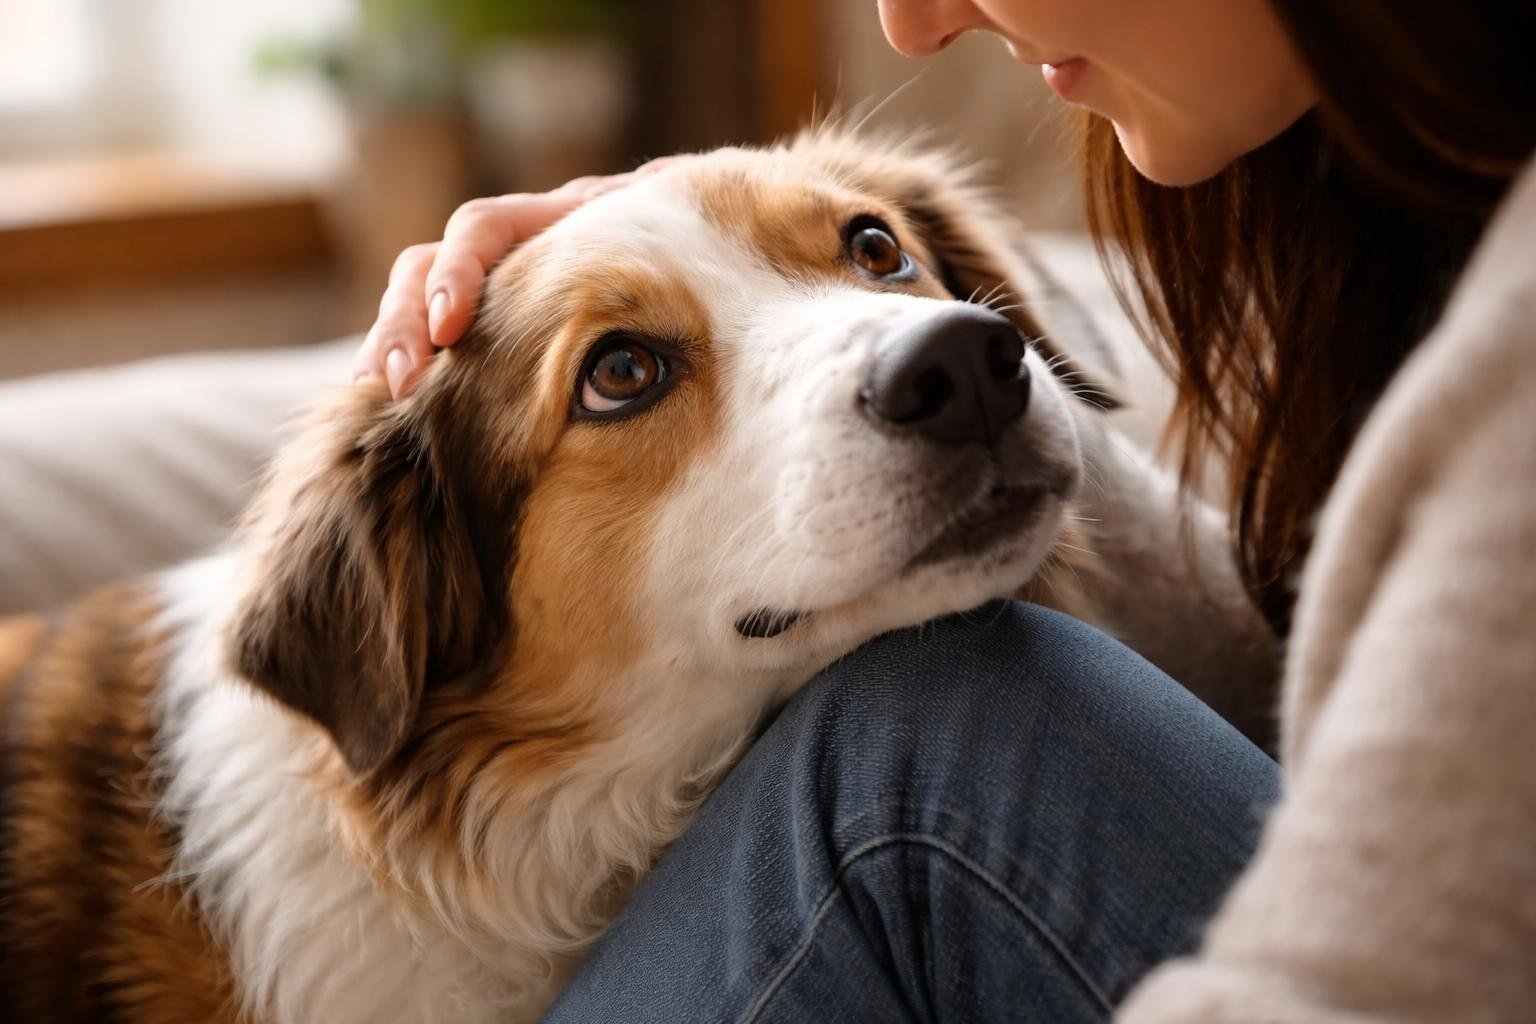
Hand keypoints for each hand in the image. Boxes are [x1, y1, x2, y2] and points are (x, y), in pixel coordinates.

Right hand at [353, 161, 678, 396]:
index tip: (448, 325)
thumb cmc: (692, 246)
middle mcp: (511, 253)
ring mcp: (493, 296)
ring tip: (378, 399)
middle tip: (398, 381)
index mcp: (555, 222)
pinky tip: (392, 419)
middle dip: (402, 323)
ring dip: (392, 350)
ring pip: (416, 311)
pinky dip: (408, 377)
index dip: (458, 271)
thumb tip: (659, 183)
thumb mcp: (680, 223)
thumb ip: (667, 203)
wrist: (703, 266)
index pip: (482, 229)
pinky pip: (434, 354)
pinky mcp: (489, 341)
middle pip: (426, 270)